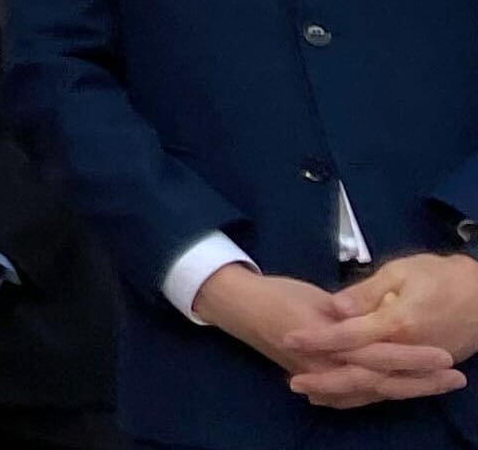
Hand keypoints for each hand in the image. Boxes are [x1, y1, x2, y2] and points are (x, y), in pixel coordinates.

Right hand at [196, 265, 463, 403]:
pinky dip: (377, 397)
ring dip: (407, 390)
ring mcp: (321, 379)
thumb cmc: (278, 295)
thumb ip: (348, 315)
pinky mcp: (316, 381)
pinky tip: (396, 394)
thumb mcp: (316, 298)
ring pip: (371, 391)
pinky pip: (353, 396)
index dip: (413, 357)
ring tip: (438, 385)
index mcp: (328, 343)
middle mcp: (327, 368)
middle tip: (455, 379)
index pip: (380, 354)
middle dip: (420, 382)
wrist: (237, 307)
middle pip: (382, 381)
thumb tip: (379, 323)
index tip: (444, 357)